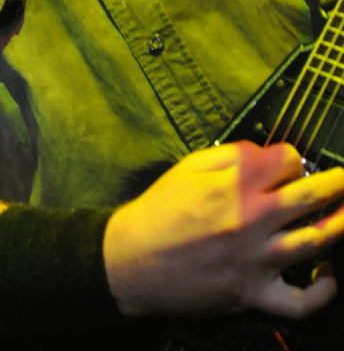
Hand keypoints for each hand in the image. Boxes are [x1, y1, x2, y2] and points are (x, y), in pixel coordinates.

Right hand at [103, 141, 343, 319]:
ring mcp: (256, 260)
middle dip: (335, 183)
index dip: (294, 158)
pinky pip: (300, 302)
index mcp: (235, 185)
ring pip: (316, 241)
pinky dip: (322, 292)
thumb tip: (265, 153)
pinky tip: (328, 275)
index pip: (286, 161)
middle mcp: (251, 220)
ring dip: (340, 224)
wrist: (132, 261)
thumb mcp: (188, 167)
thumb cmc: (159, 211)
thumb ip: (231, 155)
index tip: (293, 162)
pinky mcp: (253, 294)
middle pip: (310, 196)